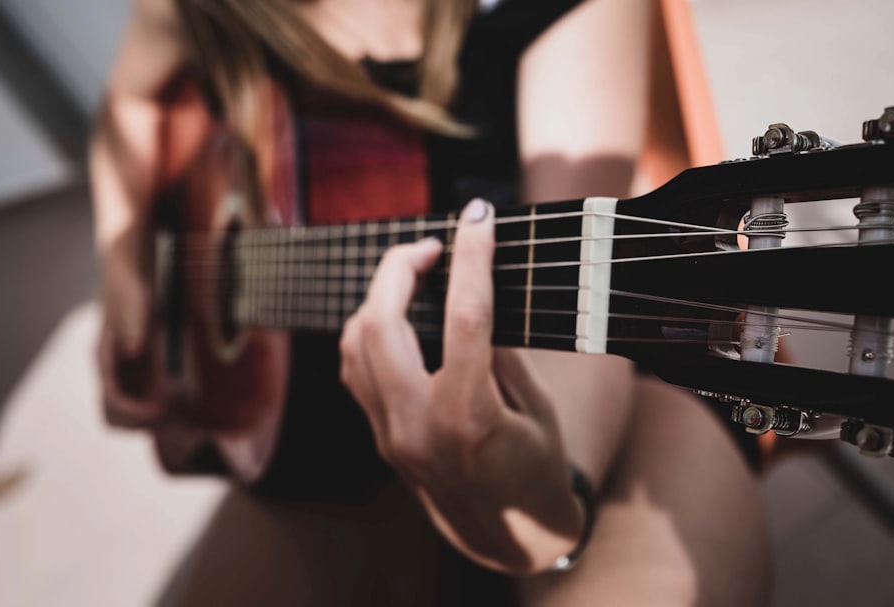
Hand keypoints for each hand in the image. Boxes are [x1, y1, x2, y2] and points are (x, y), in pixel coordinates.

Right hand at [97, 224, 167, 427]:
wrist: (128, 259)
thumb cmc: (127, 274)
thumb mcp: (131, 290)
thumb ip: (131, 316)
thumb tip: (133, 349)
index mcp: (105, 358)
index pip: (113, 405)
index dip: (138, 417)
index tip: (165, 414)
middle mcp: (112, 370)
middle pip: (118, 418)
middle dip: (146, 425)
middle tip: (180, 419)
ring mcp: (126, 370)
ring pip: (132, 414)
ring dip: (156, 420)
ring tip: (186, 412)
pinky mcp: (141, 366)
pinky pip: (149, 399)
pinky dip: (165, 406)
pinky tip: (188, 396)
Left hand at [339, 199, 584, 573]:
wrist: (506, 536)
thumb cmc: (535, 471)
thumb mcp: (537, 409)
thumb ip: (502, 351)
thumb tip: (473, 289)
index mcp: (469, 418)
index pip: (464, 316)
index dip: (472, 257)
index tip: (479, 216)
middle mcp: (416, 423)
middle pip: (380, 322)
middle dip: (399, 268)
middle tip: (433, 245)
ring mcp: (389, 433)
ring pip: (356, 342)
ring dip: (379, 296)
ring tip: (416, 273)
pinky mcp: (379, 436)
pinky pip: (356, 368)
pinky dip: (370, 328)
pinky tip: (397, 314)